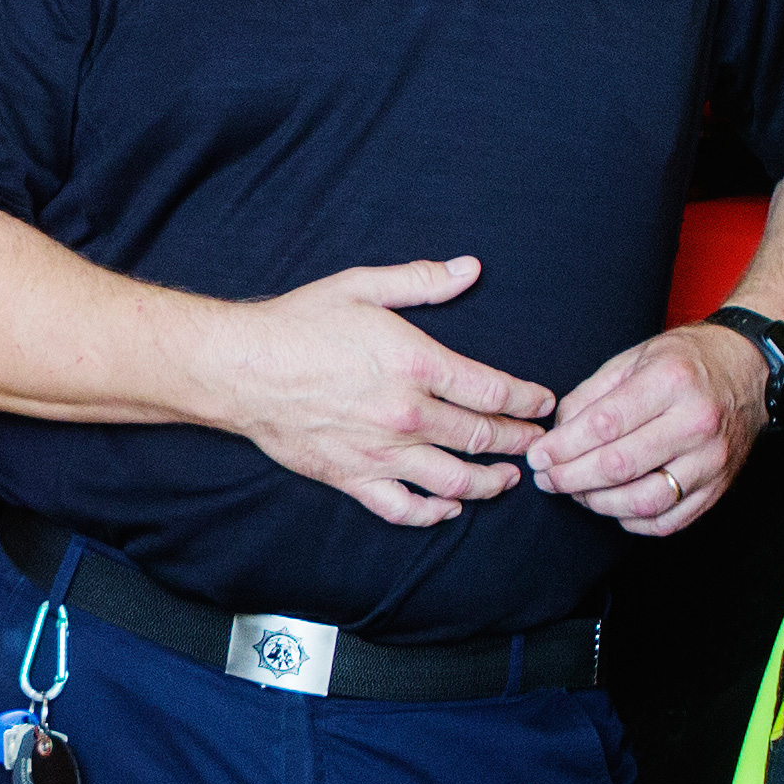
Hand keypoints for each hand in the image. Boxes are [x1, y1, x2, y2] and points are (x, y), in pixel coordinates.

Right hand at [213, 258, 554, 527]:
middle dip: (520, 442)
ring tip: (509, 479)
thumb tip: (470, 269)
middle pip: (482, 438)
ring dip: (491, 483)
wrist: (240, 369)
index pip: (493, 391)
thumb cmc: (298, 324)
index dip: (527, 400)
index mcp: (416, 364)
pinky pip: (404, 509)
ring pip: (454, 480)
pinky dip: (434, 514)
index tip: (543, 403)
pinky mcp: (353, 478)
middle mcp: (406, 414)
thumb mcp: (362, 286)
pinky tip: (451, 509)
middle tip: (538, 443)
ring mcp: (381, 453)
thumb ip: (421, 281)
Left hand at [532, 322, 767, 535]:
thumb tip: (556, 435)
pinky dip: (633, 521)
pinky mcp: (719, 487)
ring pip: (644, 501)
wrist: (749, 370)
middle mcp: (696, 423)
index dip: (563, 446)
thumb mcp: (635, 358)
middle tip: (547, 479)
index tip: (538, 456)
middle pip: (620, 466)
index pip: (605, 424)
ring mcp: (711, 460)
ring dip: (599, 503)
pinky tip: (614, 505)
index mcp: (671, 381)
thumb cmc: (687, 361)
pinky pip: (669, 521)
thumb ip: (591, 395)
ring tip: (577, 492)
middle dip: (572, 478)